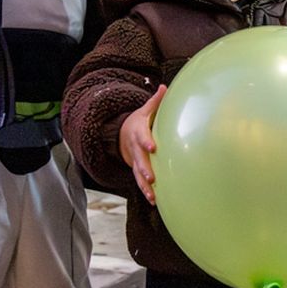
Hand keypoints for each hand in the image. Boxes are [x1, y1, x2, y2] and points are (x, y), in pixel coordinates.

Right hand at [120, 84, 166, 203]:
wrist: (121, 134)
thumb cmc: (139, 122)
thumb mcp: (144, 110)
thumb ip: (155, 101)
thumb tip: (165, 86)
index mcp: (138, 132)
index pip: (142, 136)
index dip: (146, 142)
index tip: (153, 147)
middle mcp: (135, 148)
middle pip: (139, 159)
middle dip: (144, 169)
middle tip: (151, 177)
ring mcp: (135, 161)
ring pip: (138, 174)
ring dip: (145, 186)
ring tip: (152, 195)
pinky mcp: (136, 170)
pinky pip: (140, 182)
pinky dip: (146, 191)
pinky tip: (154, 201)